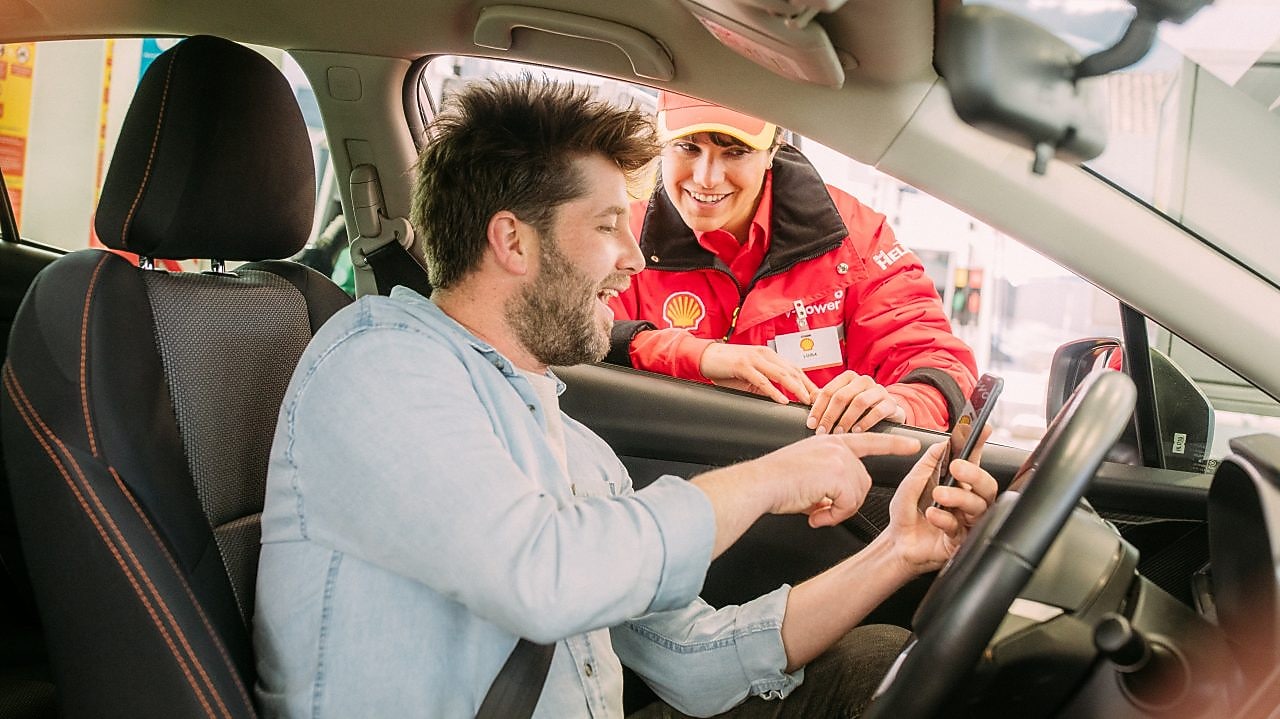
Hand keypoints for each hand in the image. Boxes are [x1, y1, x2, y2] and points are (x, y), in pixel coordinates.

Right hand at [699, 342, 818, 403]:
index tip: (818, 395)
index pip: (794, 368)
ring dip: (795, 388)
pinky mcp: (743, 365)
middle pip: (792, 371)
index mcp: (769, 355)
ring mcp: (754, 359)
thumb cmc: (728, 367)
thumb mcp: (751, 376)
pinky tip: (782, 400)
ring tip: (806, 400)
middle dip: (807, 386)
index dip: (808, 382)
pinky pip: (762, 380)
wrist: (706, 357)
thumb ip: (766, 384)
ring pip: (781, 374)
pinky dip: (774, 391)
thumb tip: (781, 400)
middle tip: (818, 400)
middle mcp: (765, 354)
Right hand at [751, 433, 920, 527]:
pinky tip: (815, 515)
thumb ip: (826, 480)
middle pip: (863, 482)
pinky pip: (849, 505)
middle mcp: (837, 446)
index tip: (914, 444)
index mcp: (829, 442)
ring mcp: (839, 459)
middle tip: (820, 511)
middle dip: (846, 502)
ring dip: (838, 511)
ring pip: (857, 495)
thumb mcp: (806, 472)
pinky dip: (833, 516)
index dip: (893, 444)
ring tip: (814, 512)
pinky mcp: (838, 474)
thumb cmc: (773, 482)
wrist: (759, 484)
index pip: (869, 441)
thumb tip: (830, 504)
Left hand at [807, 371, 906, 433]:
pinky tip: (857, 431)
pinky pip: (878, 411)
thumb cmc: (860, 408)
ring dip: (846, 419)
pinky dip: (866, 422)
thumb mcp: (842, 402)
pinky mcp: (891, 403)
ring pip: (859, 402)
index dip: (818, 408)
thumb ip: (826, 399)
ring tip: (839, 433)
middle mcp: (863, 380)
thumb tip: (807, 398)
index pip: (828, 391)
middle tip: (822, 431)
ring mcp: (878, 390)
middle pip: (842, 396)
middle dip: (830, 416)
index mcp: (848, 377)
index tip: (811, 424)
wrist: (888, 413)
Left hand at [883, 441, 998, 575]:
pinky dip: (946, 519)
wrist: (897, 543)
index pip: (972, 461)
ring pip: (979, 506)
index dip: (979, 445)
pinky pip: (961, 528)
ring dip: (959, 497)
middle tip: (957, 467)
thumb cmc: (907, 514)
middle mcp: (965, 500)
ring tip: (940, 494)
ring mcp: (966, 521)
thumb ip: (926, 464)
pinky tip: (933, 515)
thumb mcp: (911, 483)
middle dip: (975, 473)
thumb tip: (942, 444)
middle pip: (986, 485)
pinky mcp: (961, 540)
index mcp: (956, 483)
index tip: (981, 430)